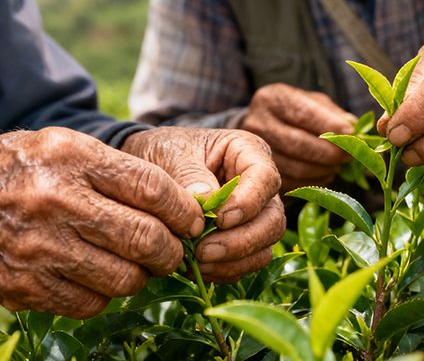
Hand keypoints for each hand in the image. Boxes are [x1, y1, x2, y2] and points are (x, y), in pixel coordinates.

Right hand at [0, 128, 205, 317]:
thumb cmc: (1, 169)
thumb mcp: (54, 144)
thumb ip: (110, 166)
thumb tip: (171, 199)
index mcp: (73, 158)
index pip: (154, 189)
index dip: (184, 210)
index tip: (192, 220)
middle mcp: (60, 201)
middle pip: (147, 239)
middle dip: (172, 252)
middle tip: (172, 251)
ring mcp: (43, 248)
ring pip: (125, 279)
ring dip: (140, 277)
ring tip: (135, 266)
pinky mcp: (27, 287)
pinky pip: (90, 303)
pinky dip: (104, 295)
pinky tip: (96, 277)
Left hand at [122, 127, 284, 282]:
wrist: (150, 167)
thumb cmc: (165, 152)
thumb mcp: (172, 154)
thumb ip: (189, 174)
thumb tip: (206, 204)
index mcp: (248, 152)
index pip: (265, 177)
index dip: (249, 202)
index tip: (220, 219)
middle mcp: (259, 186)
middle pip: (273, 219)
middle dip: (242, 241)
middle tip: (203, 251)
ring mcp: (255, 216)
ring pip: (264, 247)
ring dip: (233, 261)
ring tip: (197, 262)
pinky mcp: (243, 240)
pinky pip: (247, 264)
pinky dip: (224, 271)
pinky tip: (196, 269)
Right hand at [239, 83, 355, 191]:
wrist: (263, 125)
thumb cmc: (294, 111)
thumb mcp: (311, 101)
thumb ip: (332, 113)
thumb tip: (353, 128)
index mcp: (272, 99)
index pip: (302, 113)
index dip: (329, 125)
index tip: (351, 133)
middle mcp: (257, 123)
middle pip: (297, 143)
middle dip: (329, 152)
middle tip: (349, 155)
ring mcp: (255, 150)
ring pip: (295, 167)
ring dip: (323, 169)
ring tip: (338, 165)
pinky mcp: (262, 172)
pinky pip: (292, 182)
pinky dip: (314, 181)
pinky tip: (326, 174)